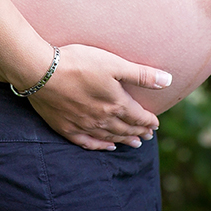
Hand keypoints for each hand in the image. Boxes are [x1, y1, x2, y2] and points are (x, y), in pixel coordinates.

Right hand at [27, 44, 171, 150]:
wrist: (41, 71)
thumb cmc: (79, 63)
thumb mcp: (114, 64)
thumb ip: (141, 74)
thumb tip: (168, 81)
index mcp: (116, 104)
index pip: (139, 117)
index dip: (149, 121)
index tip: (155, 125)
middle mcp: (102, 119)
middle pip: (126, 129)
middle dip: (138, 132)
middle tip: (147, 136)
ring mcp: (84, 125)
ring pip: (109, 137)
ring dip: (123, 140)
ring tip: (134, 144)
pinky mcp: (66, 128)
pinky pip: (88, 142)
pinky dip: (100, 146)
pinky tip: (106, 147)